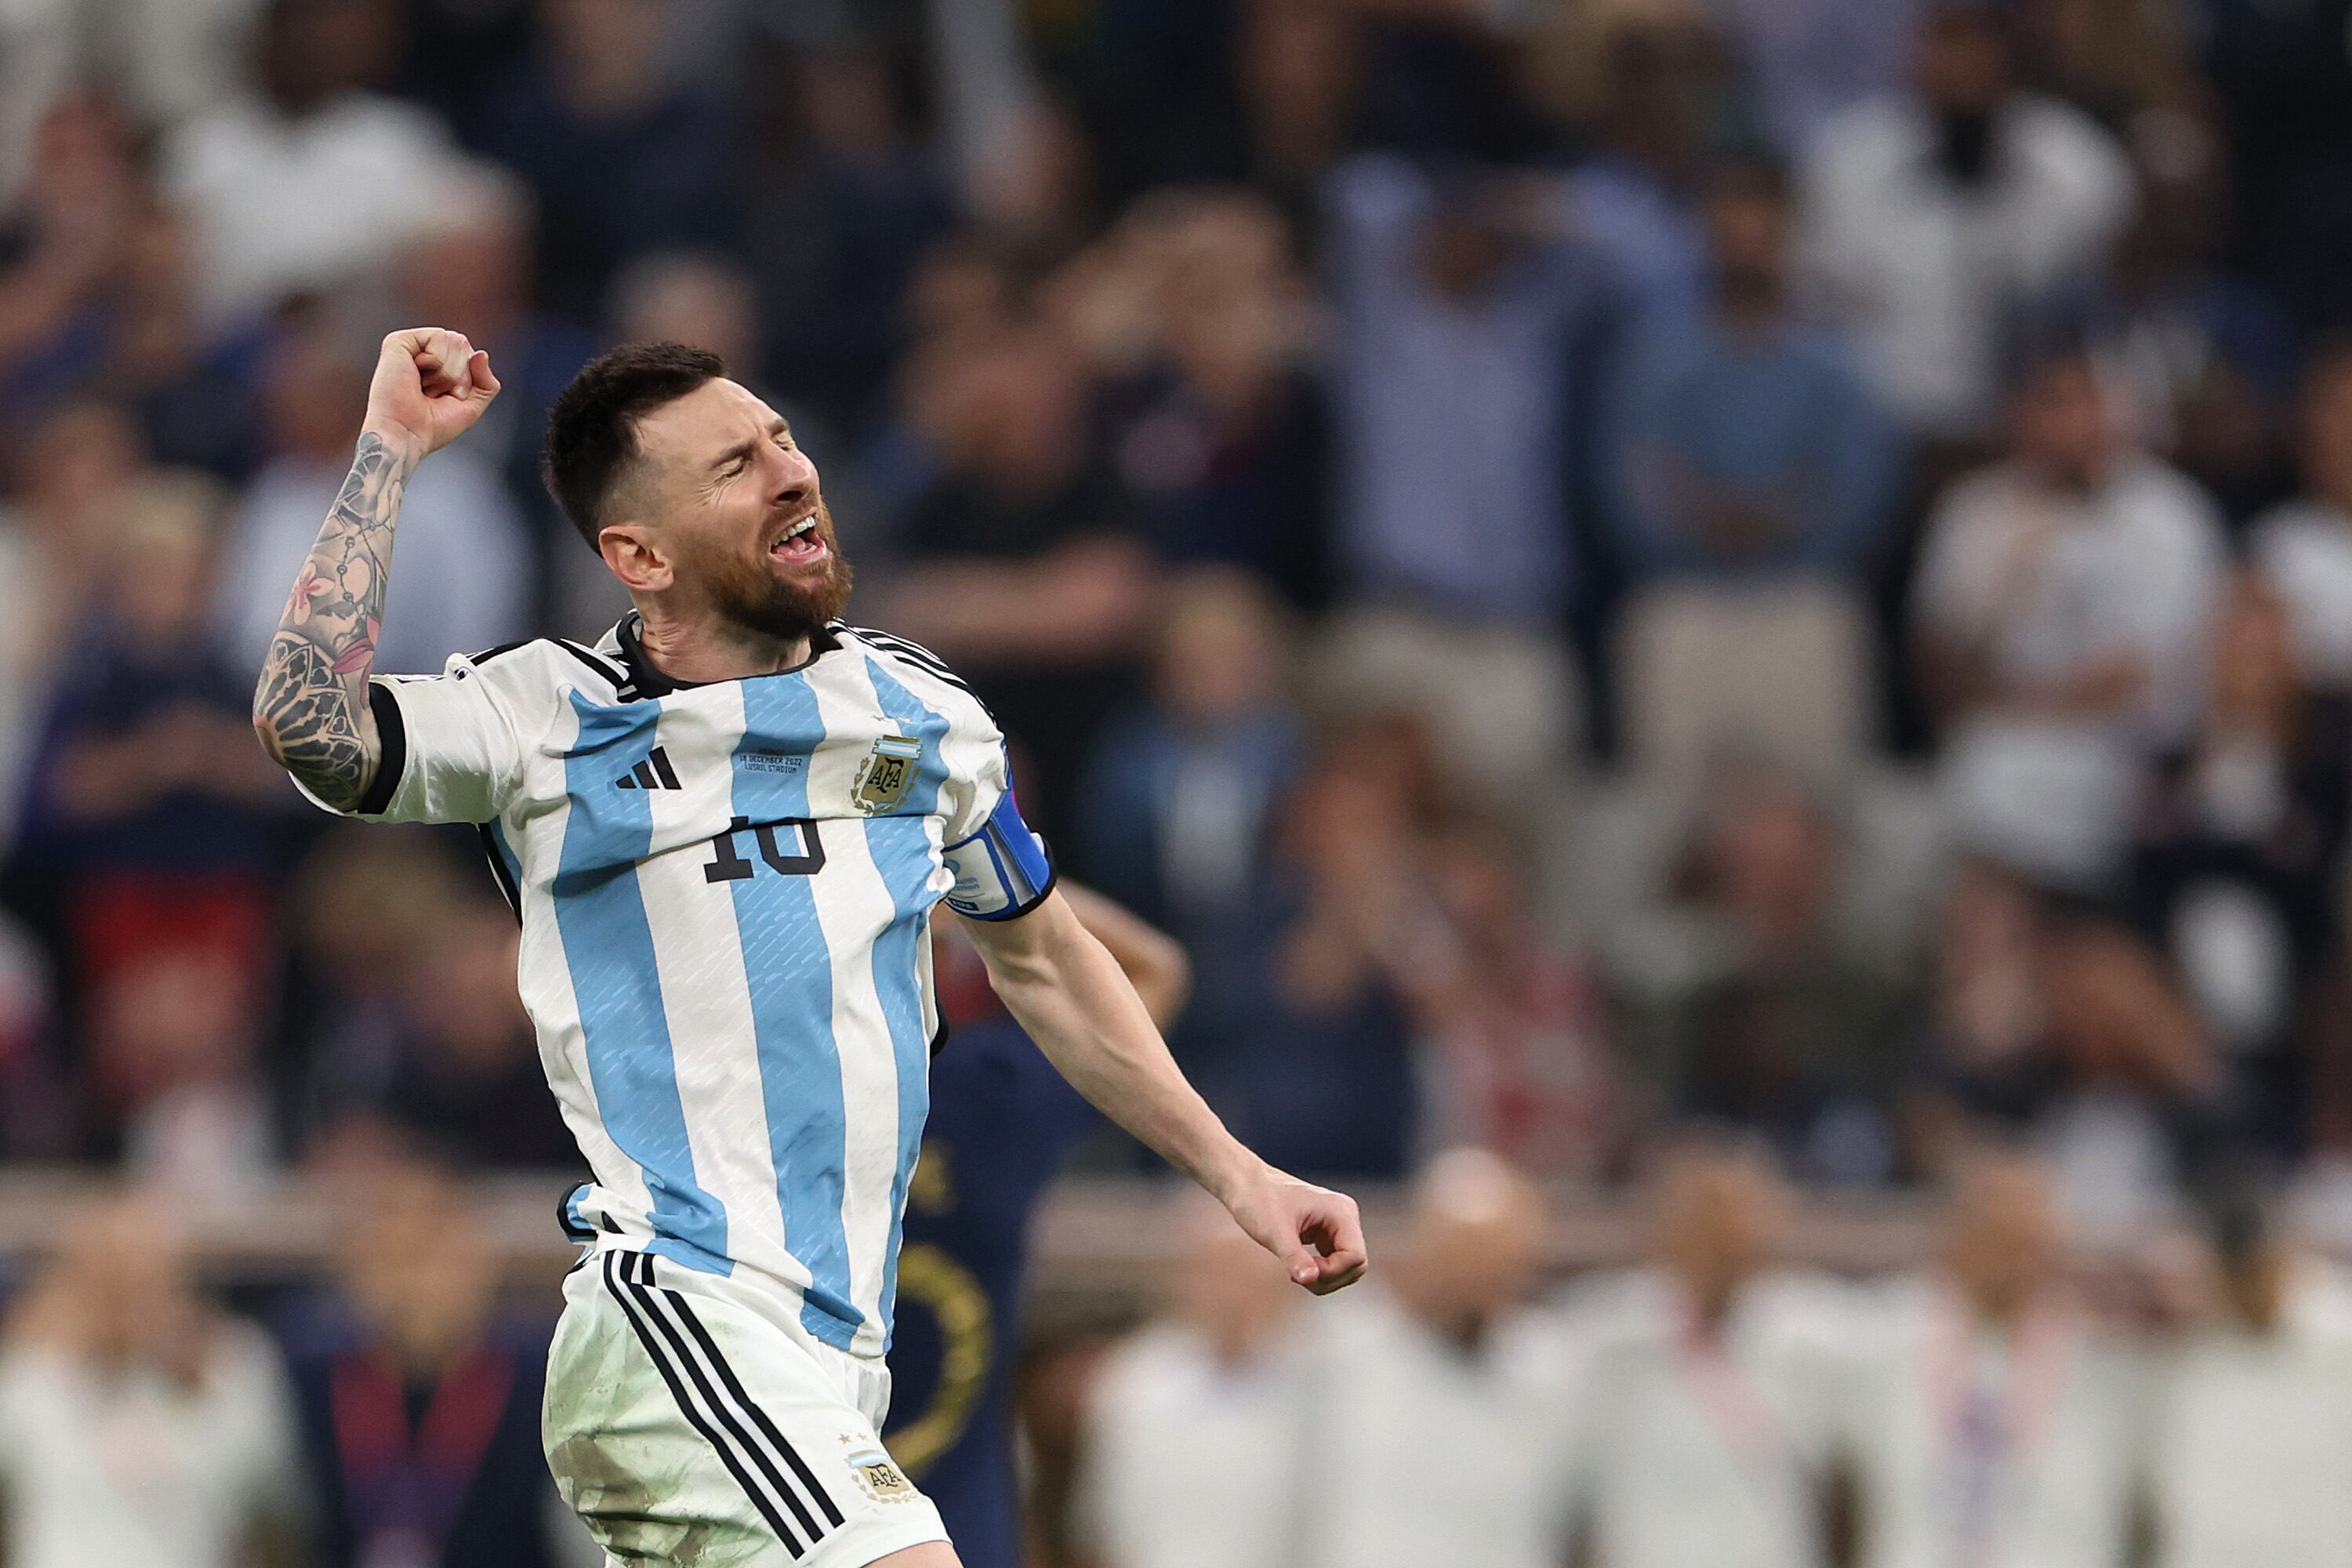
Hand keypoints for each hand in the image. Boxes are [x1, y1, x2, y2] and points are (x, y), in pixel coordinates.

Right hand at [361, 327, 500, 460]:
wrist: (407, 433)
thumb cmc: (431, 426)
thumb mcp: (472, 407)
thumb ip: (486, 382)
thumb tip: (481, 354)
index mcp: (439, 368)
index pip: (471, 356)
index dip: (468, 381)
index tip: (447, 398)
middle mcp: (425, 354)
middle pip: (464, 345)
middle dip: (460, 376)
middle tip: (435, 393)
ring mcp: (412, 347)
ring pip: (455, 340)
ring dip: (448, 372)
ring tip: (425, 386)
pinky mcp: (399, 341)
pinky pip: (439, 336)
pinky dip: (437, 361)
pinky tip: (417, 374)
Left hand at [1222, 1166, 1368, 1295]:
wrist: (1245, 1184)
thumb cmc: (1258, 1201)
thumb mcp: (1275, 1233)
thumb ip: (1294, 1258)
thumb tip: (1311, 1279)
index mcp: (1340, 1211)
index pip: (1355, 1257)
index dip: (1332, 1272)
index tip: (1303, 1271)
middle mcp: (1345, 1217)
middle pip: (1355, 1266)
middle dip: (1328, 1278)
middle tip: (1297, 1276)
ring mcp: (1337, 1225)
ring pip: (1346, 1267)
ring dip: (1323, 1278)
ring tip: (1294, 1271)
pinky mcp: (1325, 1233)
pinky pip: (1333, 1262)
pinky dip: (1318, 1272)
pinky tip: (1295, 1266)